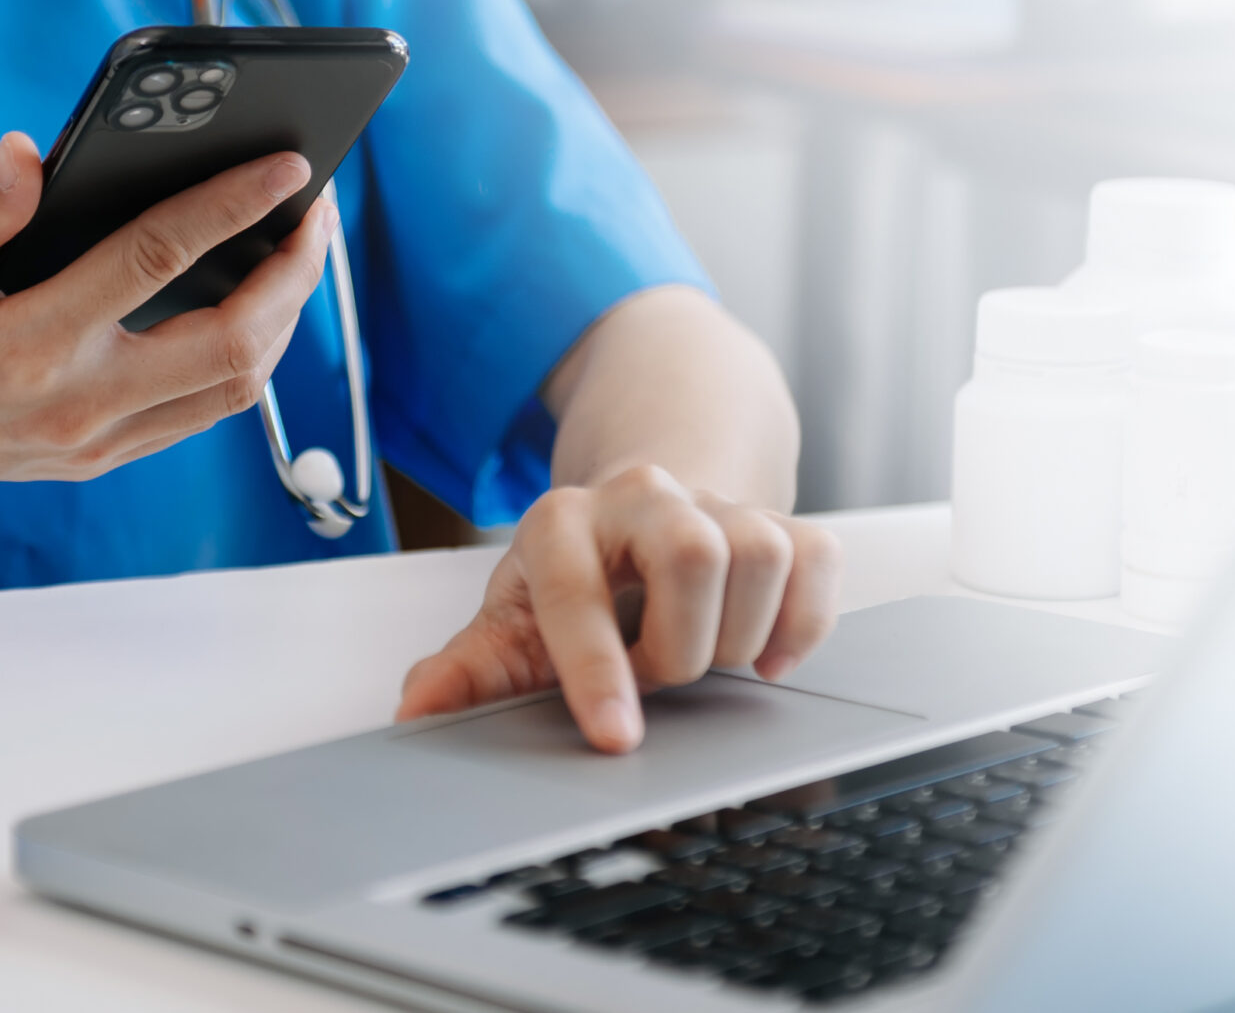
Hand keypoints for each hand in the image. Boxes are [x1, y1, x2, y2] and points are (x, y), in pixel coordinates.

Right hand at [0, 132, 335, 504]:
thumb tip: (29, 154)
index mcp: (24, 348)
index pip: (155, 261)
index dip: (231, 207)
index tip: (288, 167)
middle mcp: (74, 407)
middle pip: (230, 347)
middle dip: (292, 275)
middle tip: (316, 210)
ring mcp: (94, 443)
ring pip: (232, 390)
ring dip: (282, 319)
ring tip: (298, 249)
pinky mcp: (98, 456)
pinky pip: (201, 410)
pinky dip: (244, 354)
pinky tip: (252, 299)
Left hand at [395, 465, 840, 752]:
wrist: (638, 519)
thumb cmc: (571, 586)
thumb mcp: (511, 627)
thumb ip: (468, 672)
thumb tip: (416, 712)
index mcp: (561, 522)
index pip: (581, 590)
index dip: (597, 670)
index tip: (614, 737)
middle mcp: (641, 497)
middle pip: (694, 555)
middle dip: (681, 646)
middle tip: (658, 673)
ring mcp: (717, 503)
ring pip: (763, 555)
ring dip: (740, 635)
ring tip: (703, 654)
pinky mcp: (782, 521)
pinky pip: (818, 560)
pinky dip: (803, 623)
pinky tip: (766, 655)